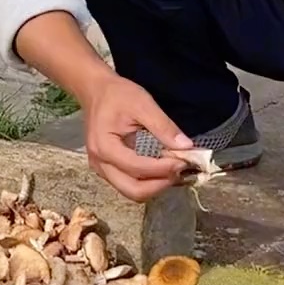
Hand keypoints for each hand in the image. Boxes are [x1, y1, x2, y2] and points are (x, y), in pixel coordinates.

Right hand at [81, 73, 192, 201]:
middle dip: (160, 184)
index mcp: (105, 147)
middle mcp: (100, 164)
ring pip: (132, 192)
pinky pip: (129, 184)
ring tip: (173, 169)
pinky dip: (149, 181)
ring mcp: (102, 169)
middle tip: (180, 169)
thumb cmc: (117, 95)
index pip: (138, 168)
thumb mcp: (143, 104)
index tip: (185, 160)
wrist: (96, 92)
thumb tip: (186, 147)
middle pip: (133, 190)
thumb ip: (164, 127)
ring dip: (156, 185)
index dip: (164, 168)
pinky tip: (161, 168)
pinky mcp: (108, 170)